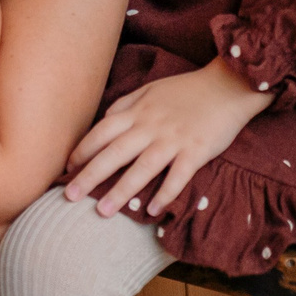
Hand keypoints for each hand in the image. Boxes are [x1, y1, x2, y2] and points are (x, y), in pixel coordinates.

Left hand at [64, 61, 271, 218]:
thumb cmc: (188, 89)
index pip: (102, 131)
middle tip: (69, 197)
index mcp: (139, 111)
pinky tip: (153, 210)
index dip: (82, 150)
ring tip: (102, 212)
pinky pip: (179, 175)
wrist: (229, 84)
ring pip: (143, 168)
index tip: (66, 169)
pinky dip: (166, 193)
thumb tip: (103, 120)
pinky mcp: (198, 150)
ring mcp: (175, 139)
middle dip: (90, 175)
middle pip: (115, 152)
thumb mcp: (151, 89)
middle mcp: (152, 126)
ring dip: (121, 191)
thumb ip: (126, 104)